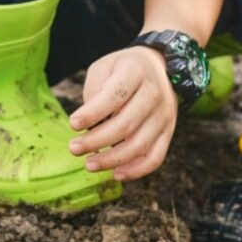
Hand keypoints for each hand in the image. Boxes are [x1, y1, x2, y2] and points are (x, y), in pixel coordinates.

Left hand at [67, 45, 177, 181]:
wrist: (157, 67)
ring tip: (89, 164)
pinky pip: (155, 157)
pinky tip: (116, 174)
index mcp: (136, 72)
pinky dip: (136, 170)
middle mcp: (155, 94)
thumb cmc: (123, 69)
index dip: (93, 113)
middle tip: (74, 149)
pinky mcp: (168, 132)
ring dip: (112, 159)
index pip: (115, 96)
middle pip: (126, 124)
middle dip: (97, 141)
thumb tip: (88, 123)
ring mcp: (164, 115)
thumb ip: (95, 90)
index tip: (73, 124)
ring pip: (139, 145)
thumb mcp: (105, 67)